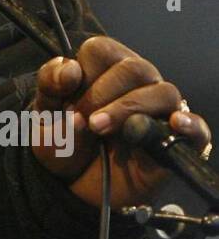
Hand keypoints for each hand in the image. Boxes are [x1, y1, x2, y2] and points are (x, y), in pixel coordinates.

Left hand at [30, 35, 210, 209]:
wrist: (71, 188)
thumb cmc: (62, 144)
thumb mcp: (42, 116)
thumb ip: (49, 86)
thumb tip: (70, 70)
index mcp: (104, 70)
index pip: (101, 49)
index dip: (83, 73)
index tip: (67, 102)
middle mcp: (137, 85)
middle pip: (133, 68)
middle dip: (101, 94)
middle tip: (83, 122)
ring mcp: (159, 112)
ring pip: (163, 92)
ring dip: (129, 109)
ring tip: (101, 130)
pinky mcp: (175, 143)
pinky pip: (196, 127)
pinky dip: (189, 124)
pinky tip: (174, 125)